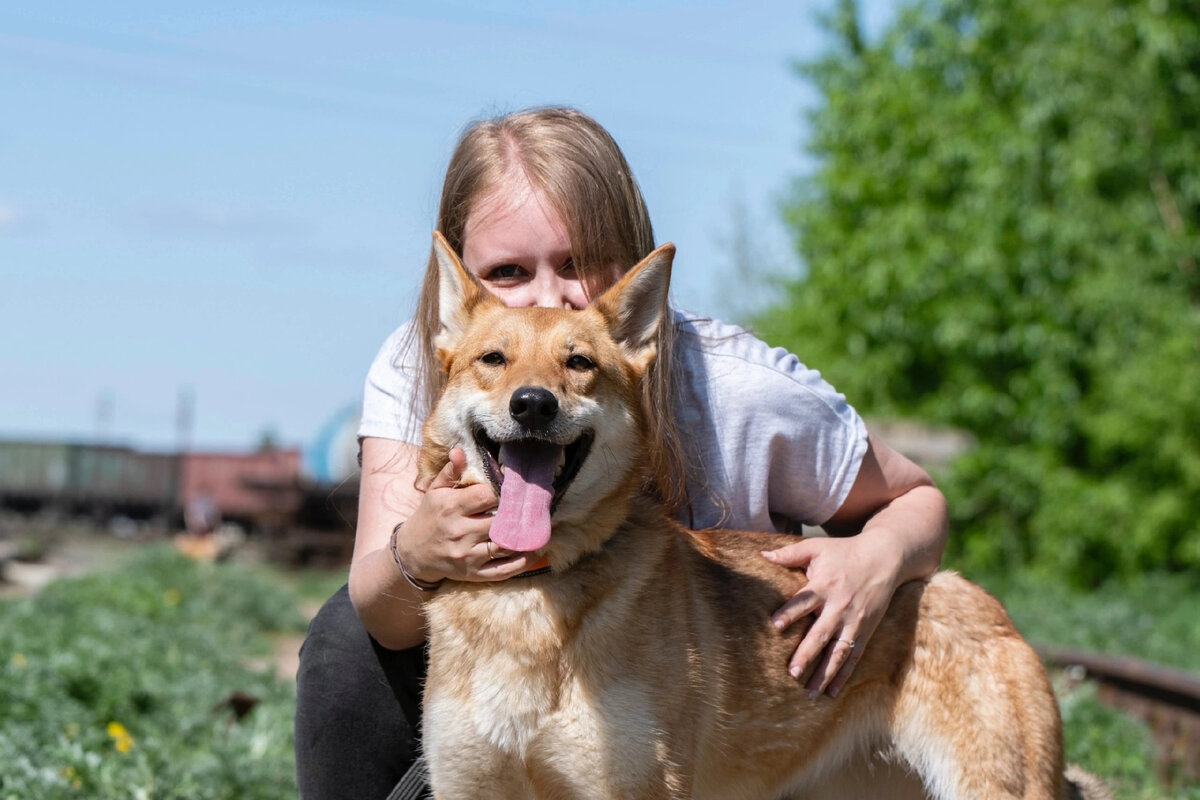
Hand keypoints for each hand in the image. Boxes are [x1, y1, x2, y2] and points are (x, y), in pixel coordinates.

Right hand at [398, 447, 535, 583]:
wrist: (412, 552)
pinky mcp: (473, 574)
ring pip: (504, 546)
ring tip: (537, 528)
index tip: (512, 488)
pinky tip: (532, 551)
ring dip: (523, 538)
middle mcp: (460, 532)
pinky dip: (521, 563)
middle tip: (529, 507)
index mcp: (451, 507)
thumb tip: (460, 451)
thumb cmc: (429, 516)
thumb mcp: (435, 491)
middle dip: (515, 513)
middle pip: (498, 521)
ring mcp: (467, 555)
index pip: (486, 496)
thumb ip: (451, 471)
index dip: (503, 491)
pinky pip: (503, 571)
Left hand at [762, 535, 898, 697]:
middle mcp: (839, 607)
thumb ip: (789, 553)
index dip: (789, 613)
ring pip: (838, 652)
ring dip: (824, 674)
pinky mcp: (864, 631)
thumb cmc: (844, 552)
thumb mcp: (817, 548)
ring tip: (810, 693)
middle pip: (821, 633)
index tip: (774, 626)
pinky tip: (832, 692)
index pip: (804, 601)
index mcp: (824, 585)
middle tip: (792, 673)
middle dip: (807, 654)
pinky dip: (843, 676)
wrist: (884, 558)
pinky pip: (853, 657)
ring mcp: (853, 622)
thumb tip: (762, 554)